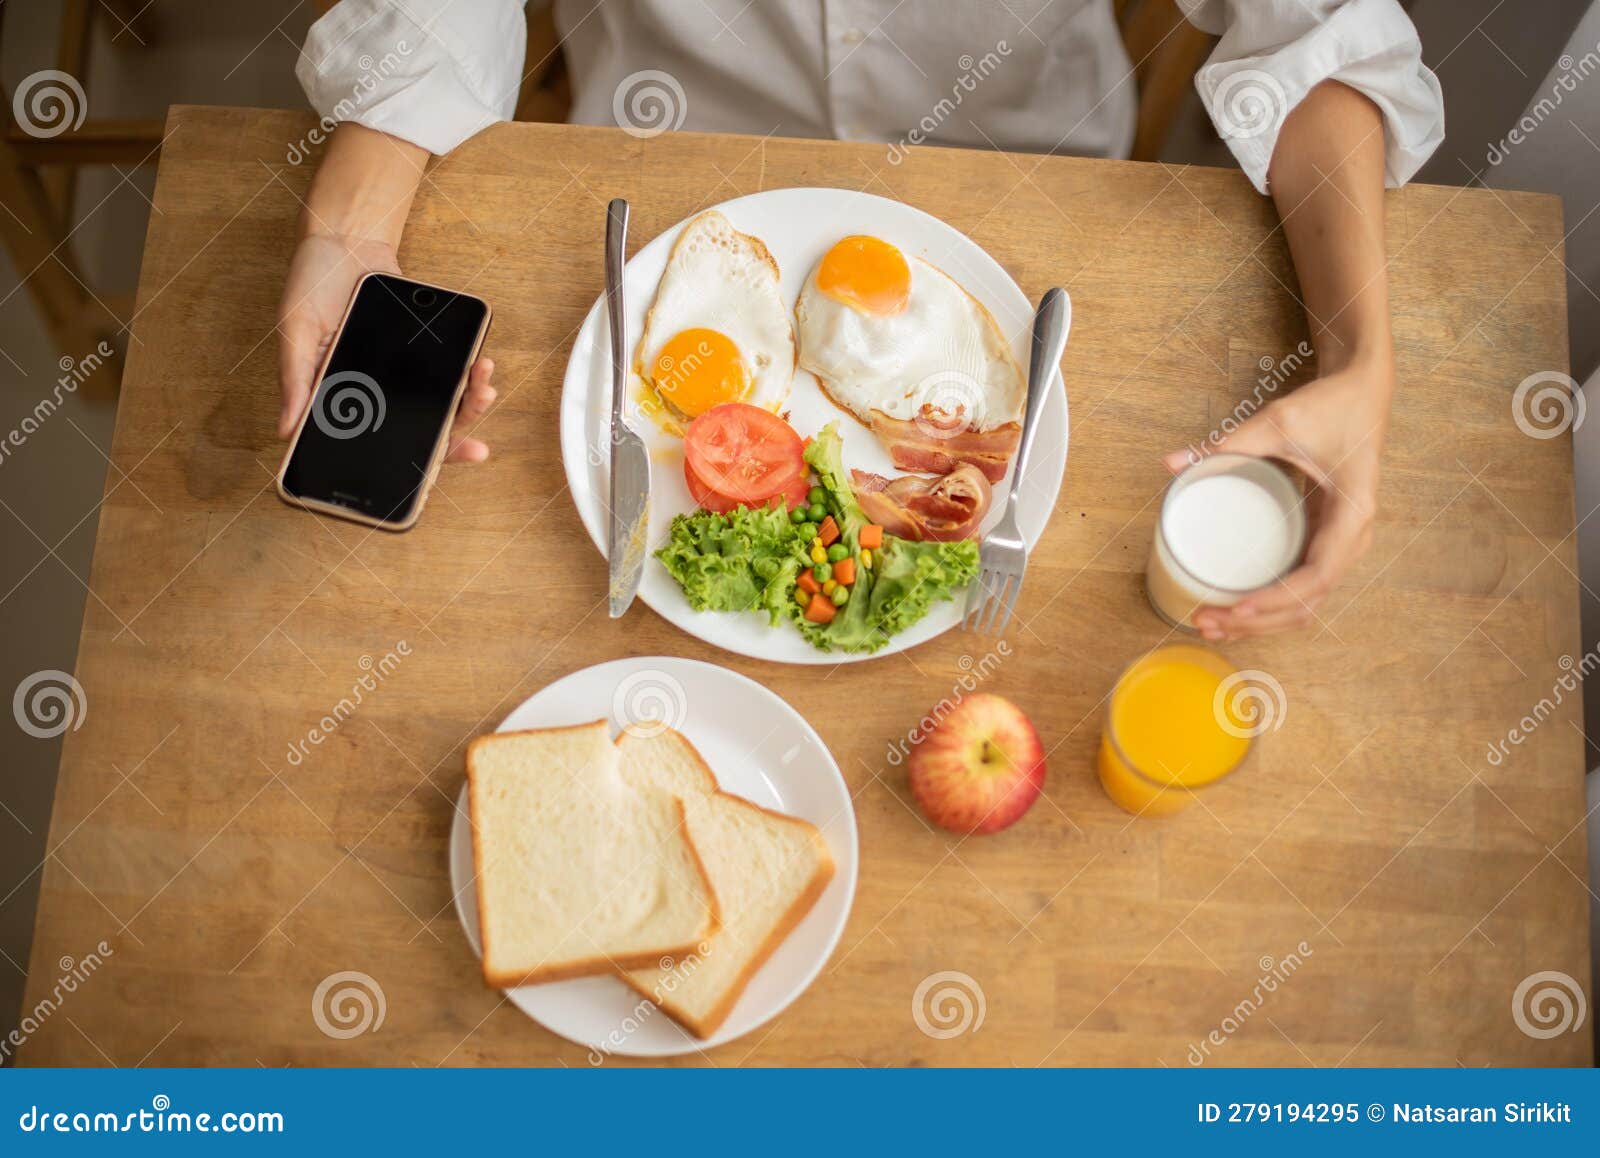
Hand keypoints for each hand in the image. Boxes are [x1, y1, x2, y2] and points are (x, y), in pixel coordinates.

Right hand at [275, 232, 495, 462]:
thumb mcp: (296, 330)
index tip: (434, 479)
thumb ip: (295, 379)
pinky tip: (481, 368)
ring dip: (469, 406)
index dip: (404, 466)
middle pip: (421, 431)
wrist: (348, 238)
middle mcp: (380, 393)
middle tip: (477, 448)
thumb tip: (284, 430)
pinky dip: (471, 374)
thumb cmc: (314, 283)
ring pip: (445, 404)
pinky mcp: (429, 350)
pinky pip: (455, 371)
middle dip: (453, 442)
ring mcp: (408, 374)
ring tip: (482, 394)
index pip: (377, 444)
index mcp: (345, 398)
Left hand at [1161, 362, 1392, 638]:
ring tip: (1212, 624)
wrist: (1362, 394)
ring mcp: (1342, 545)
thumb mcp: (1281, 422)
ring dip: (1263, 623)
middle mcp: (1355, 538)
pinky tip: (1235, 613)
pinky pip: (1303, 589)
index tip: (1238, 607)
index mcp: (1353, 513)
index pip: (1318, 574)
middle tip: (1206, 619)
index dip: (1278, 598)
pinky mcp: (1326, 543)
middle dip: (1258, 621)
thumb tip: (1171, 463)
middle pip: (1309, 602)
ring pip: (1307, 604)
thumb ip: (1229, 441)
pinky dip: (1271, 608)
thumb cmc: (1331, 407)